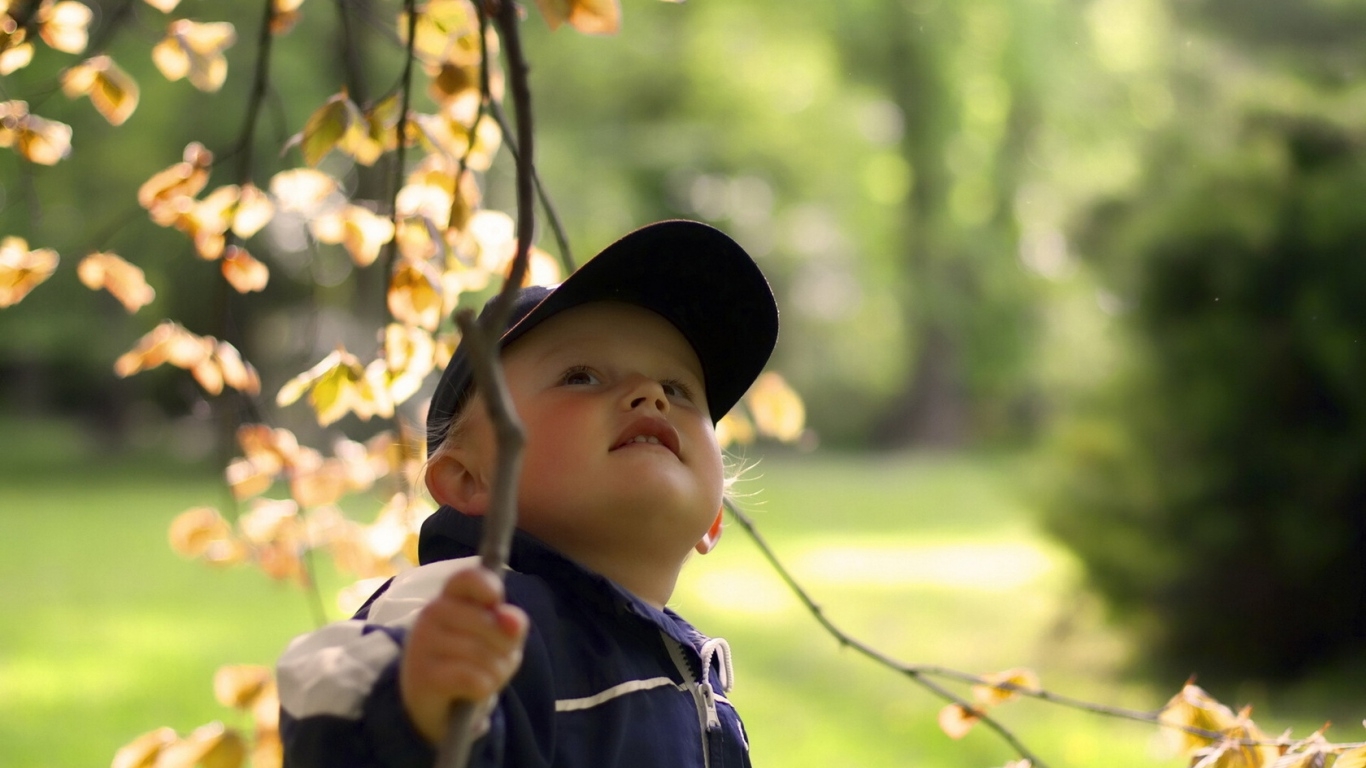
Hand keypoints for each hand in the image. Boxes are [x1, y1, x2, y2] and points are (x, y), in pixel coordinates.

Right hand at [399, 565, 529, 744]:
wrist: (439, 705)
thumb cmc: (472, 662)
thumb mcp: (499, 639)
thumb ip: (511, 624)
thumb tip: (512, 620)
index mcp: (451, 596)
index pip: (468, 578)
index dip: (488, 587)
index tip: (495, 602)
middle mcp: (432, 613)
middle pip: (490, 623)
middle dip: (505, 648)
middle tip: (494, 659)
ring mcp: (423, 643)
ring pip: (484, 655)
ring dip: (496, 673)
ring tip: (482, 677)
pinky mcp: (422, 675)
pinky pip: (473, 679)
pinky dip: (484, 689)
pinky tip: (473, 691)